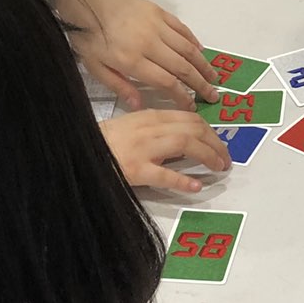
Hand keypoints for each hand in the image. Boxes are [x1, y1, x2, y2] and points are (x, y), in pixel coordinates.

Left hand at [62, 0, 219, 109]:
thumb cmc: (89, 37)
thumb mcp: (95, 67)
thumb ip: (119, 86)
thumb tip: (140, 106)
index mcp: (132, 61)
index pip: (166, 82)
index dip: (182, 96)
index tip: (192, 106)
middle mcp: (149, 44)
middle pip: (182, 68)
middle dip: (200, 84)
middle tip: (213, 95)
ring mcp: (157, 27)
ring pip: (187, 49)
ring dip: (203, 64)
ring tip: (214, 77)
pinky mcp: (160, 13)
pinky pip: (182, 30)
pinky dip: (194, 42)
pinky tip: (201, 52)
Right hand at [100, 110, 231, 191]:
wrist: (78, 152)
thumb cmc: (104, 142)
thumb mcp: (133, 127)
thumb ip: (157, 129)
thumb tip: (184, 138)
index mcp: (150, 117)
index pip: (189, 118)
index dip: (210, 131)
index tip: (219, 142)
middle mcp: (150, 129)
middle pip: (193, 129)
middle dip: (215, 143)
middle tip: (225, 157)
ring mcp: (143, 149)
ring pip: (185, 144)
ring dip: (208, 156)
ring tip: (219, 167)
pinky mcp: (136, 170)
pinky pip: (165, 174)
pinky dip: (183, 180)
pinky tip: (196, 186)